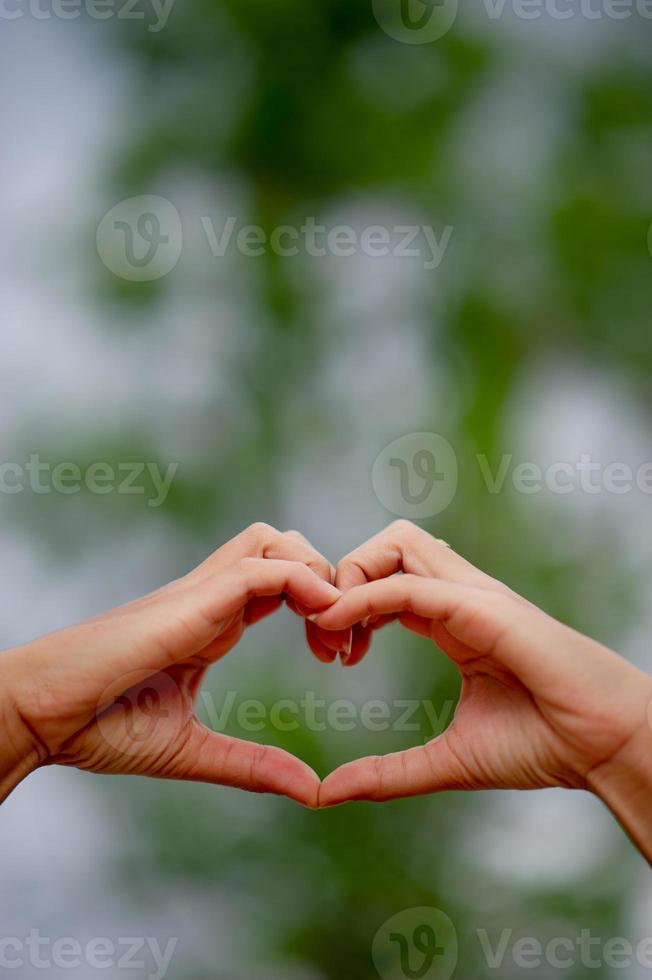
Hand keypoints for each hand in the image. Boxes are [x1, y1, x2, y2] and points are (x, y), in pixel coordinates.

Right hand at [0, 524, 339, 806]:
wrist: (41, 716)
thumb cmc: (98, 727)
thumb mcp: (193, 751)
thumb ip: (252, 765)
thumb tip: (311, 791)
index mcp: (212, 623)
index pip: (282, 583)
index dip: (322, 605)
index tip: (341, 655)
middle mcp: (209, 598)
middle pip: (283, 546)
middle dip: (327, 579)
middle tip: (344, 640)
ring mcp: (198, 594)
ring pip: (273, 542)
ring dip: (315, 572)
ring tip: (332, 628)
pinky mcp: (188, 601)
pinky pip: (258, 568)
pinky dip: (300, 583)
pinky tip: (321, 620)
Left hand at [314, 522, 651, 858]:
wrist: (602, 747)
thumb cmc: (542, 744)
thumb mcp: (447, 760)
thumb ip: (388, 772)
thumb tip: (327, 792)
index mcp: (452, 620)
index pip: (386, 580)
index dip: (347, 607)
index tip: (332, 657)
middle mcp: (460, 597)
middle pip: (387, 545)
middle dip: (343, 577)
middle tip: (325, 637)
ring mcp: (474, 596)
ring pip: (398, 542)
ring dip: (353, 576)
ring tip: (334, 632)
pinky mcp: (483, 608)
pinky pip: (410, 585)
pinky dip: (366, 598)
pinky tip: (340, 630)